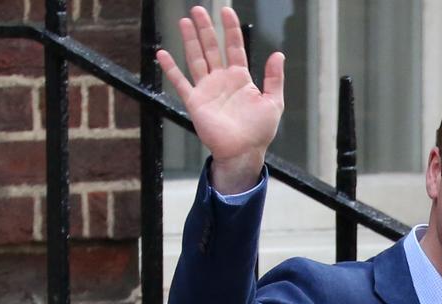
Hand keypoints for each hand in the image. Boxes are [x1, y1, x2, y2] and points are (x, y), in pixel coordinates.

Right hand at [156, 6, 284, 193]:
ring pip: (196, 59)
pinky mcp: (195, 102)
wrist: (243, 151)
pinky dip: (171, 69)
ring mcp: (207, 89)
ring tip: (185, 21)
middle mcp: (222, 80)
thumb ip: (274, 78)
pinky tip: (162, 54)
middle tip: (199, 9)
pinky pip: (180, 82)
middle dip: (205, 29)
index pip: (235, 48)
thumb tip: (279, 54)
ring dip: (190, 40)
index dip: (231, 30)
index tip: (227, 11)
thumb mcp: (273, 102)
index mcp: (241, 79)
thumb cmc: (260, 130)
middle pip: (212, 48)